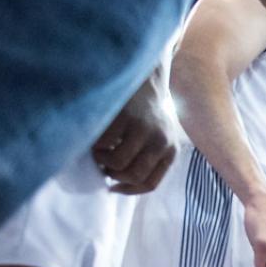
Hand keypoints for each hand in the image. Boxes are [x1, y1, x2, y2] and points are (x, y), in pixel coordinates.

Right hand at [92, 74, 178, 194]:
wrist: (145, 76)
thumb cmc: (147, 112)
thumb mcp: (158, 137)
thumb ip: (147, 158)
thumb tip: (119, 184)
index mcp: (170, 150)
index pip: (149, 184)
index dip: (128, 190)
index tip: (111, 186)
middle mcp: (161, 142)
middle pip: (133, 175)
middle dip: (113, 175)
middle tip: (103, 164)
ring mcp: (144, 129)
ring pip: (117, 162)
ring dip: (102, 160)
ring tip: (99, 149)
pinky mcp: (126, 116)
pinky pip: (104, 143)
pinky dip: (96, 143)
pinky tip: (97, 134)